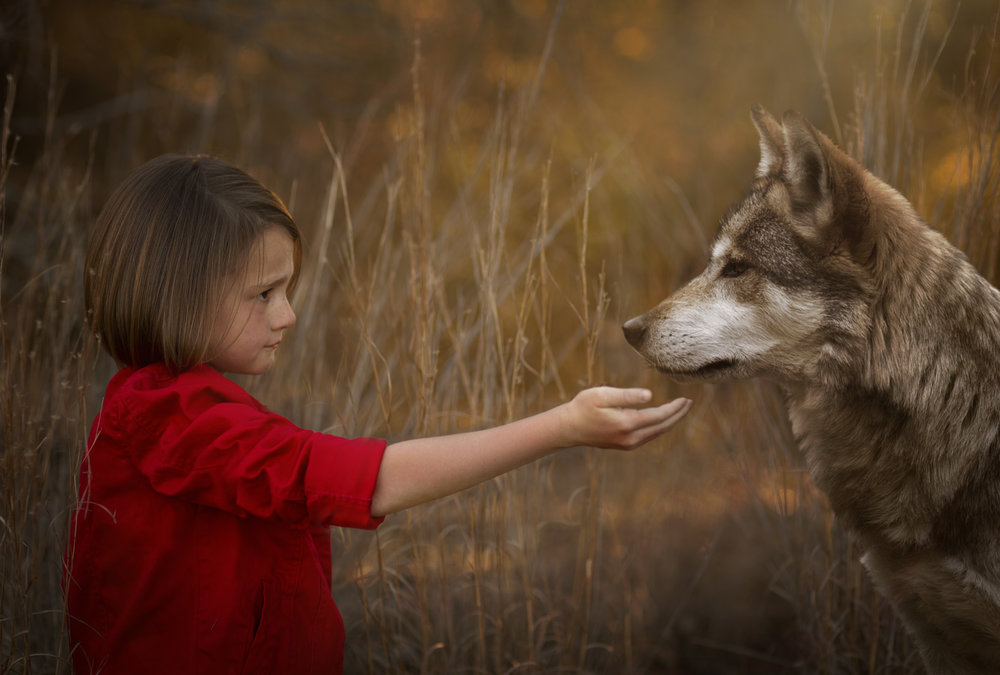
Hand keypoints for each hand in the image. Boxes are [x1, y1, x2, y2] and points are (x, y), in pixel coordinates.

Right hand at [558, 386, 691, 450]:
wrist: (569, 428)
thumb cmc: (583, 407)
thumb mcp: (602, 395)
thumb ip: (627, 395)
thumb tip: (650, 396)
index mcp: (627, 424)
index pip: (659, 416)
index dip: (674, 408)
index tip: (686, 399)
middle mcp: (631, 438)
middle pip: (662, 427)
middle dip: (677, 415)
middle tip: (689, 403)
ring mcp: (628, 444)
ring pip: (656, 433)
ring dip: (669, 421)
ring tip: (679, 409)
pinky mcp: (624, 445)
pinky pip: (648, 436)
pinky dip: (659, 427)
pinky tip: (662, 419)